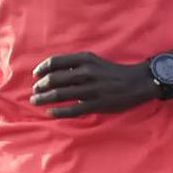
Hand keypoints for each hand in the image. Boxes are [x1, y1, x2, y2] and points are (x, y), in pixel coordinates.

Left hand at [31, 53, 156, 117]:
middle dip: (40, 86)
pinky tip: (50, 112)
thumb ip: (76, 65)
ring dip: (44, 98)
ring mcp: (91, 89)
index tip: (36, 75)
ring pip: (60, 94)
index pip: (55, 62)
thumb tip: (55, 73)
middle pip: (54, 79)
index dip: (42, 69)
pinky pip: (72, 109)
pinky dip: (59, 111)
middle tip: (35, 92)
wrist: (137, 82)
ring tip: (36, 101)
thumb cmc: (113, 72)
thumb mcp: (95, 61)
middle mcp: (86, 73)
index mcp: (85, 60)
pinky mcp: (97, 104)